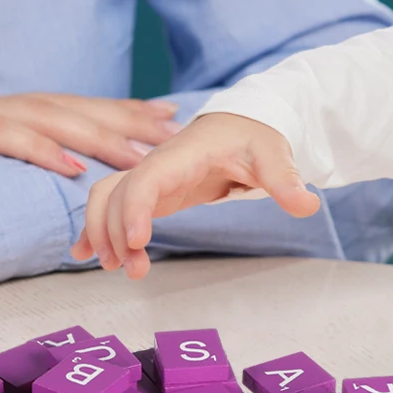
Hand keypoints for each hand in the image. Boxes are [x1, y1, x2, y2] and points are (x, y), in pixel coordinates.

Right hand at [0, 93, 179, 179]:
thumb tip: (37, 205)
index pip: (64, 113)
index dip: (113, 114)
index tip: (161, 121)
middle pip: (65, 108)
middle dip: (119, 116)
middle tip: (169, 127)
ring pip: (40, 118)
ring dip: (92, 133)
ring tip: (136, 150)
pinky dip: (35, 149)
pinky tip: (69, 165)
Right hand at [71, 112, 318, 278]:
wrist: (241, 123)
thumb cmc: (253, 137)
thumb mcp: (273, 154)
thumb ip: (285, 179)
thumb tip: (307, 204)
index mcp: (182, 153)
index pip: (146, 179)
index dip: (135, 209)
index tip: (137, 243)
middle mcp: (158, 164)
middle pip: (116, 193)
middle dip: (114, 231)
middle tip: (133, 269)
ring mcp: (151, 177)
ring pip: (107, 199)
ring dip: (103, 233)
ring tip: (119, 269)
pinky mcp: (154, 192)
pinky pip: (114, 205)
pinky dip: (96, 228)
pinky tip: (85, 255)